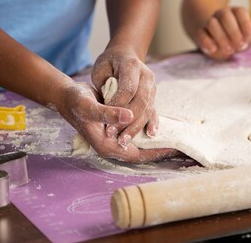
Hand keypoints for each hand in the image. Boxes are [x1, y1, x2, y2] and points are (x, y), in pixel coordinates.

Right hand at [56, 82, 175, 162]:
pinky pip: (137, 134)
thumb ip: (108, 113)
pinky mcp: (118, 128)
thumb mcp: (89, 106)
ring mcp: (115, 137)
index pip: (136, 155)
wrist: (68, 96)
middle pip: (141, 152)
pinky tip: (161, 126)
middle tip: (182, 146)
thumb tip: (129, 116)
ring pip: (140, 144)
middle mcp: (112, 144)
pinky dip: (148, 131)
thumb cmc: (76, 101)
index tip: (174, 149)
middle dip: (159, 150)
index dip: (155, 152)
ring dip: (156, 142)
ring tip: (176, 139)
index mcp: (106, 145)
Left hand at [91, 45, 157, 146]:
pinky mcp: (153, 95)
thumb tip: (109, 106)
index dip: (118, 106)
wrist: (126, 54)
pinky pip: (153, 110)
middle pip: (141, 101)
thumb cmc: (109, 63)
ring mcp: (152, 85)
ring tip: (124, 140)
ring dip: (136, 126)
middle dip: (128, 121)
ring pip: (147, 108)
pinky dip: (152, 123)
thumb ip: (104, 85)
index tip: (107, 121)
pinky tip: (150, 134)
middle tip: (114, 135)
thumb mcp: (100, 68)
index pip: (128, 89)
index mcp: (131, 65)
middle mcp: (146, 75)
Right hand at [195, 6, 250, 59]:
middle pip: (225, 16)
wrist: (218, 41)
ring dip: (221, 37)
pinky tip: (213, 49)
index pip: (240, 12)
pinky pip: (201, 34)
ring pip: (211, 23)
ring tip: (229, 50)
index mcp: (235, 13)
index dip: (245, 23)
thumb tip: (245, 41)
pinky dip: (206, 41)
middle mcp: (222, 14)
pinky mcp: (200, 33)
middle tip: (240, 45)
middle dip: (234, 31)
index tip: (249, 36)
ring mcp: (209, 22)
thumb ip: (250, 38)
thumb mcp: (248, 38)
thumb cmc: (237, 39)